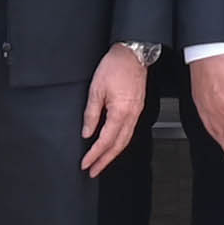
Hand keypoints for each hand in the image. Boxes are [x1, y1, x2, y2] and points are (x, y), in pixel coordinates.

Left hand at [78, 47, 148, 173]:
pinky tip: (113, 144)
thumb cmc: (115, 66)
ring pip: (125, 140)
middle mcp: (131, 116)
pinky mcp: (137, 108)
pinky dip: (120, 142)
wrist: (133, 53)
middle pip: (118, 146)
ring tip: (102, 162)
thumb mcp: (96, 89)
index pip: (105, 141)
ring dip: (113, 153)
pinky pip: (129, 131)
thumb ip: (91, 114)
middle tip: (94, 170)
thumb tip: (87, 132)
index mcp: (120, 112)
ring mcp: (136, 113)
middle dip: (105, 160)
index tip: (86, 163)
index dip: (94, 154)